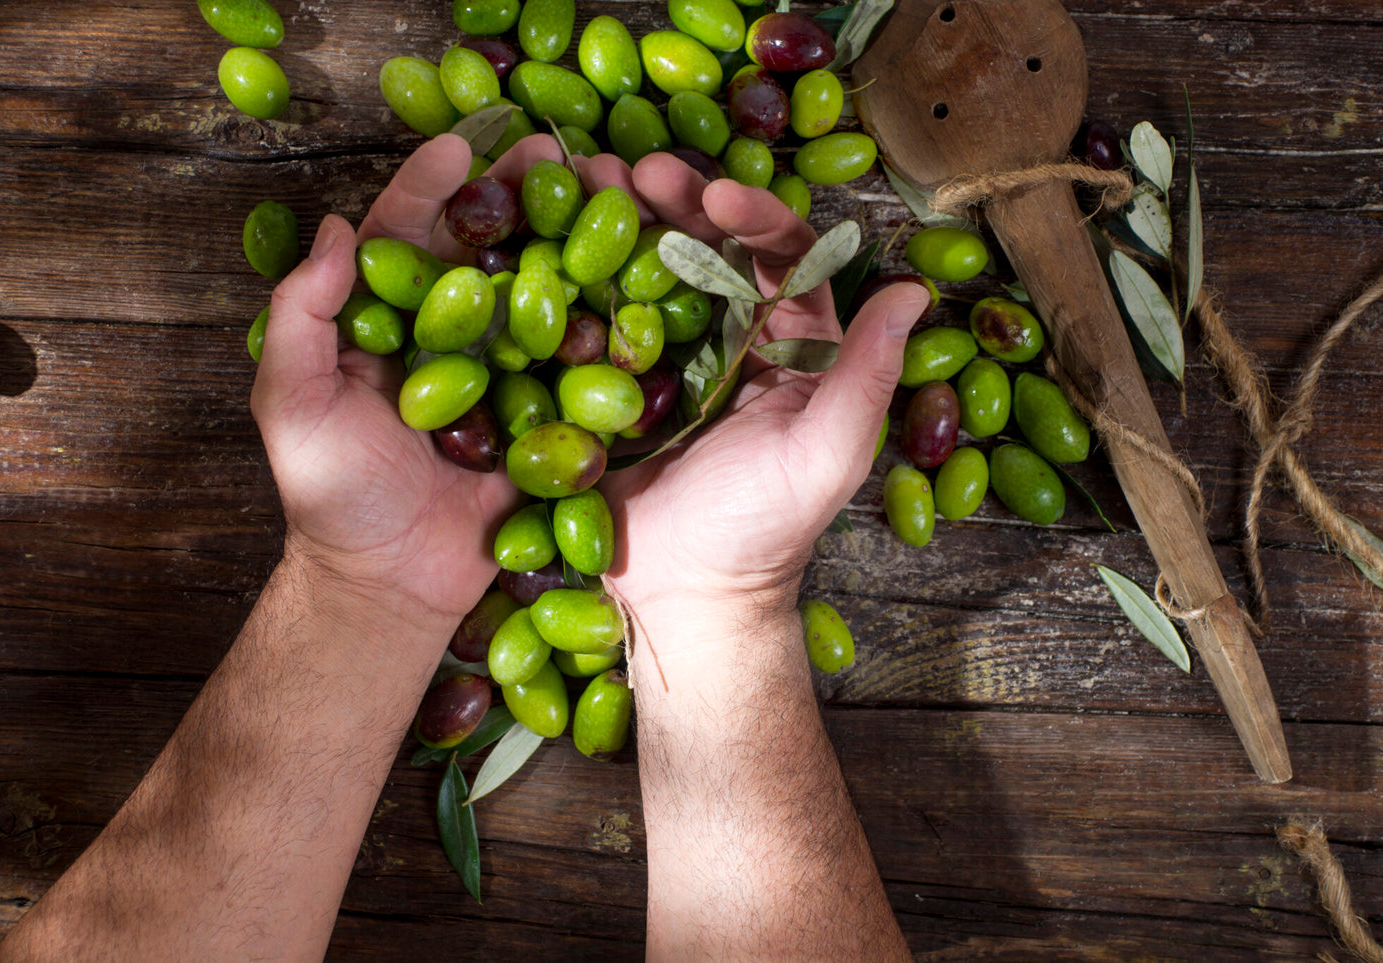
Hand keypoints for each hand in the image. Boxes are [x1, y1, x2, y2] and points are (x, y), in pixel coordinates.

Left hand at [250, 133, 562, 624]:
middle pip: (485, 251)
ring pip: (539, 294)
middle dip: (519, 197)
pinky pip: (578, 364)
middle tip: (558, 153)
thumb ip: (301, 319)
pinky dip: (606, 323)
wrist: (395, 583)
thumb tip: (335, 231)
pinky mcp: (544, 418)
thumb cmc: (332, 496)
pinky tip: (638, 280)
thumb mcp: (292, 404)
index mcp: (386, 325)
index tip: (461, 144)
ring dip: (573, 243)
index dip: (430, 188)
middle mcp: (448, 340)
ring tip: (609, 197)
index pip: (406, 237)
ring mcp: (502, 376)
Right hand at [601, 154, 933, 656]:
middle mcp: (736, 341)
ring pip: (652, 271)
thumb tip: (913, 289)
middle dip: (675, 201)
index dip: (754, 214)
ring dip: (621, 223)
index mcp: (795, 347)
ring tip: (580, 182)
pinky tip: (549, 245)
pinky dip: (579, 280)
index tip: (716, 195)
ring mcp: (672, 361)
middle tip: (632, 170)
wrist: (686, 597)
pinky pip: (601, 321)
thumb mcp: (828, 453)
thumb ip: (866, 374)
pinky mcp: (617, 386)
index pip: (781, 256)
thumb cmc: (765, 531)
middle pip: (709, 248)